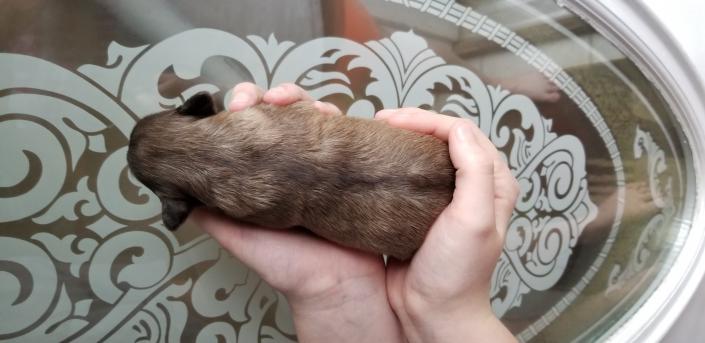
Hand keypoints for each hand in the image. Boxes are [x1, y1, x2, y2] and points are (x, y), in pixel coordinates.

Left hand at [190, 82, 402, 342]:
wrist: (335, 283)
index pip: (252, 130)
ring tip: (296, 104)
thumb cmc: (289, 264)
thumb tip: (177, 186)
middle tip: (261, 102)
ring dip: (303, 101)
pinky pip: (347, 130)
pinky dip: (341, 115)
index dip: (243, 110)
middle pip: (284, 114)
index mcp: (267, 175)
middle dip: (272, 97)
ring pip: (314, 115)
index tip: (235, 107)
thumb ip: (211, 211)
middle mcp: (295, 164)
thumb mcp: (237, 234)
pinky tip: (334, 113)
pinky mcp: (352, 164)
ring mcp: (324, 162)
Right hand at [377, 108, 518, 342]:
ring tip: (375, 136)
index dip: (428, 120)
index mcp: (493, 183)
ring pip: (425, 154)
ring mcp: (445, 198)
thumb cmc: (457, 273)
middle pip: (443, 138)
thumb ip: (475, 171)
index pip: (461, 132)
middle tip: (381, 122)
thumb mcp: (474, 220)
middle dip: (413, 123)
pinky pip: (408, 177)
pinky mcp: (421, 211)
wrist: (433, 313)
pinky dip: (392, 164)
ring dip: (402, 140)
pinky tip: (375, 163)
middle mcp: (472, 186)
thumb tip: (458, 129)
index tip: (394, 121)